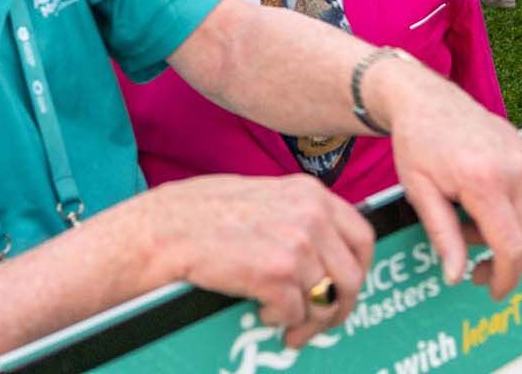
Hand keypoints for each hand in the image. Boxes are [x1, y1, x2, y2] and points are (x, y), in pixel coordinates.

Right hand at [144, 174, 372, 349]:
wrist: (160, 230)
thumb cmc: (196, 213)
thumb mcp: (258, 195)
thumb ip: (293, 214)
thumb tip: (319, 247)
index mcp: (309, 192)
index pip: (362, 236)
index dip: (358, 270)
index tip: (343, 288)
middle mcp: (311, 214)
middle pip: (351, 276)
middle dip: (338, 306)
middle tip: (320, 321)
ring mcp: (297, 244)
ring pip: (326, 300)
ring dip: (308, 322)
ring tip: (288, 328)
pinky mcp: (278, 274)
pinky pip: (296, 313)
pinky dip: (280, 320)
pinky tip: (261, 311)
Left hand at [366, 61, 521, 297]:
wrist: (426, 98)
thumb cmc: (417, 142)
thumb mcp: (419, 192)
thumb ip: (442, 236)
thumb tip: (455, 275)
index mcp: (484, 179)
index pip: (512, 246)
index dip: (505, 277)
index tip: (492, 290)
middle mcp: (515, 168)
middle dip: (504, 262)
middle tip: (472, 266)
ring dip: (506, 238)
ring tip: (466, 224)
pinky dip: (513, 217)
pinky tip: (481, 207)